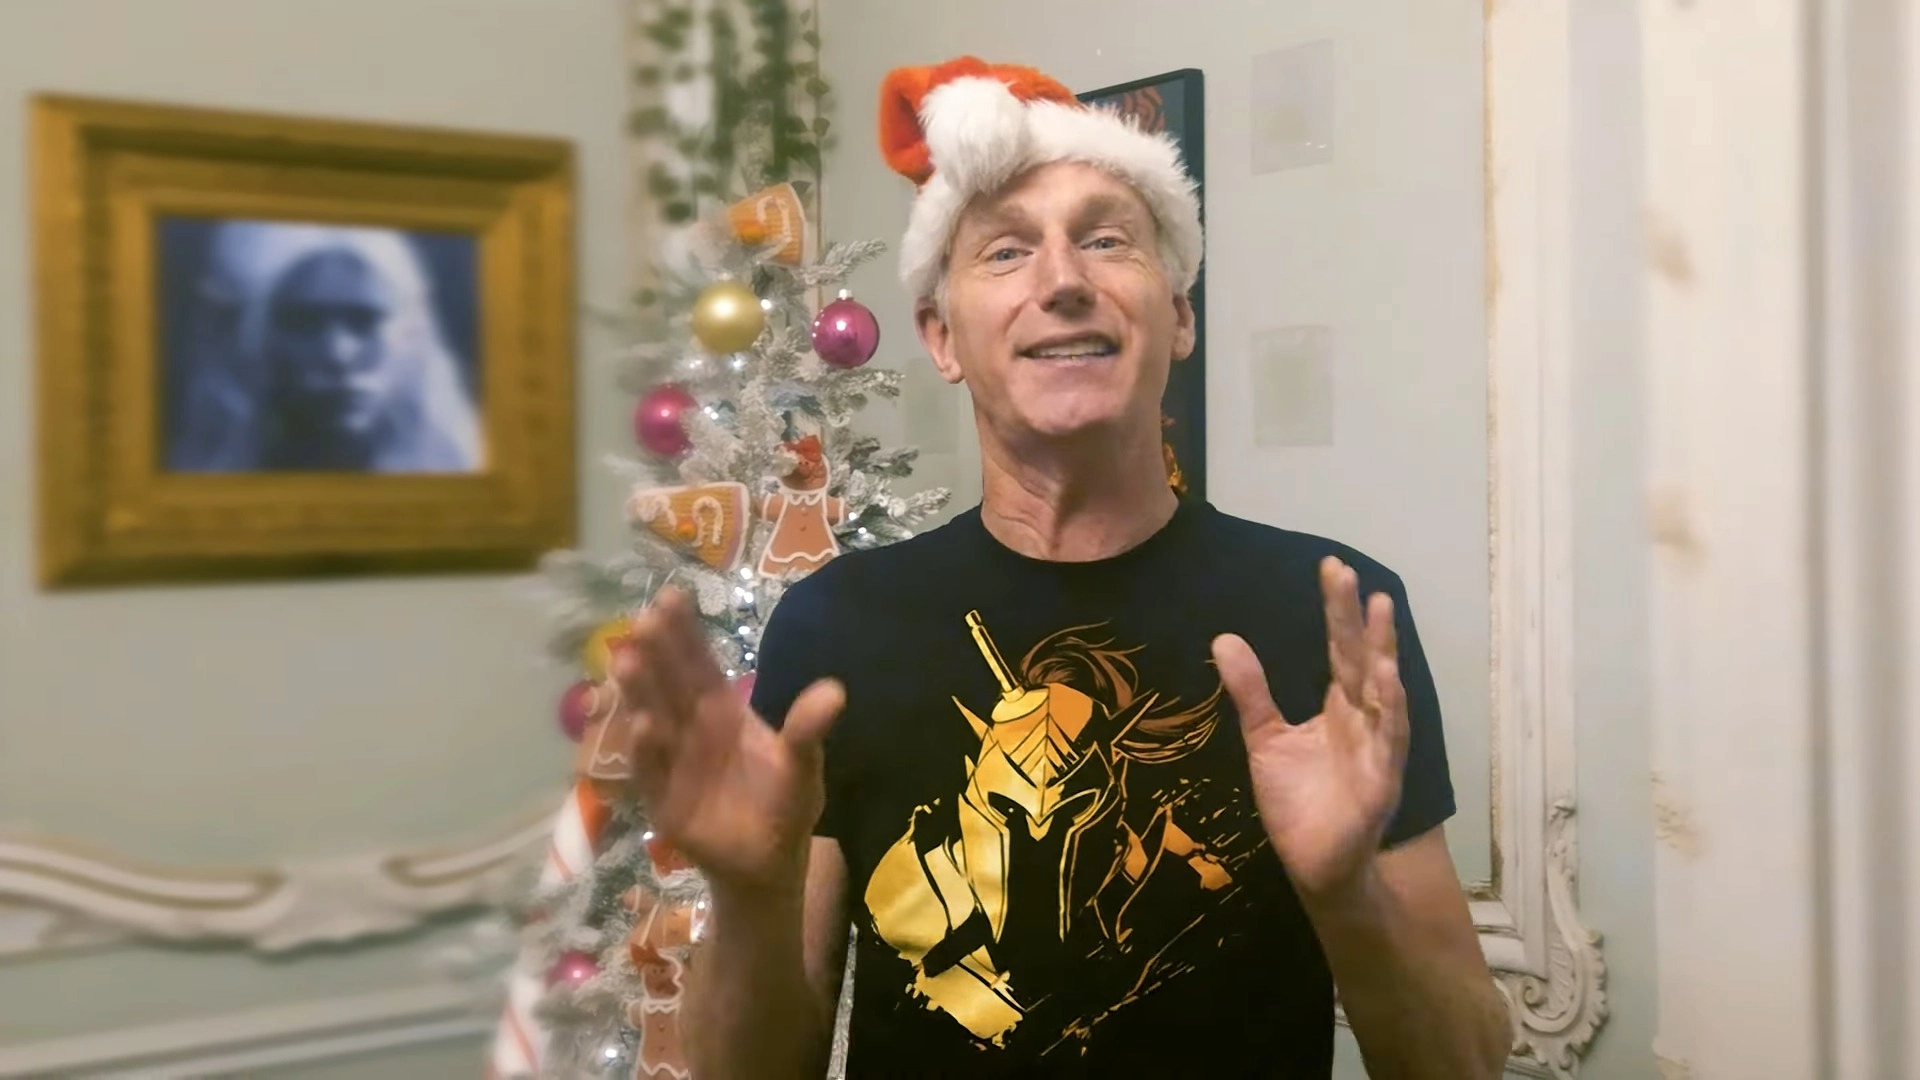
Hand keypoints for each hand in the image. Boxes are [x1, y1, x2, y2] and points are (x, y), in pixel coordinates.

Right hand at [610, 588, 844, 895]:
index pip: (700, 663)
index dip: (685, 632)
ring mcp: (671, 759)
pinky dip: (647, 750)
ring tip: (627, 660)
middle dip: (656, 652)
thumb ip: (808, 729)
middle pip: (670, 683)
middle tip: (642, 620)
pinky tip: (645, 725)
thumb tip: (836, 690)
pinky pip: (652, 770)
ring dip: (639, 691)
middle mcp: (689, 726)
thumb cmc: (783, 805)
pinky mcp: (660, 797)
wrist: (766, 864)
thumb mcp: (801, 766)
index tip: (670, 596)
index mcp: (721, 709)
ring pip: (652, 717)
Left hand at [1211, 556, 1409, 904]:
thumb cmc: (1296, 803)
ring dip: (1382, 650)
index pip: (1338, 648)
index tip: (1331, 567)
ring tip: (1378, 609)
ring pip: (1385, 689)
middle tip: (1348, 573)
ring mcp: (1378, 745)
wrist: (1311, 864)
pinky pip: (1390, 735)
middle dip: (1355, 617)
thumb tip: (1223, 638)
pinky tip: (1384, 677)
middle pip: (1360, 657)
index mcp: (1339, 706)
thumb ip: (1251, 692)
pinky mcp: (1384, 776)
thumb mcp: (1264, 740)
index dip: (1336, 611)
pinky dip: (1390, 706)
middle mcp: (1364, 717)